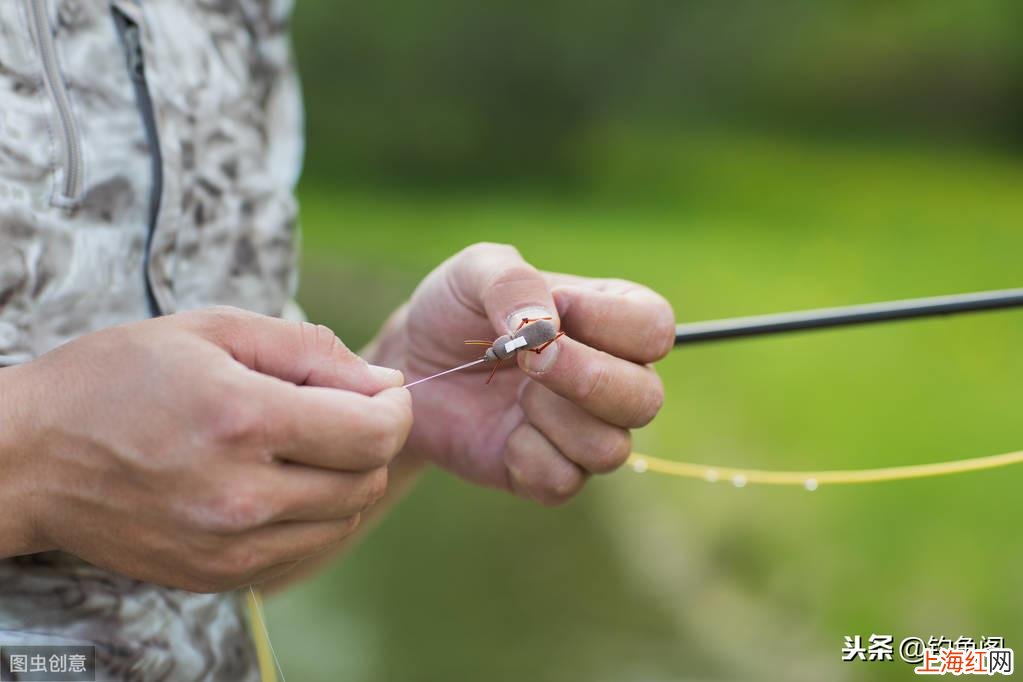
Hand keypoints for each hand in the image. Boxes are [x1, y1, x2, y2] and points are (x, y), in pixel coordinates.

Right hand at [0, 307, 411, 591]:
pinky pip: (305, 548)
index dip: (396, 408)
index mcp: (242, 419)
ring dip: (345, 478)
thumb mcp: (211, 330)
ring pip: (344, 518)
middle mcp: (241, 494)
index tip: (382, 392)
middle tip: (338, 410)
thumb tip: (382, 381)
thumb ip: (309, 350)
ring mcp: (229, 546)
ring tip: (301, 444)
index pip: (374, 433)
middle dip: (372, 439)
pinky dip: (312, 515)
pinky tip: (277, 482)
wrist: (29, 460)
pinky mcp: (217, 576)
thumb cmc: (116, 380)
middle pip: (367, 479)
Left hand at [370, 243, 673, 504]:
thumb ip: (515, 282)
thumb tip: (547, 326)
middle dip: (586, 379)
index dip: (609, 322)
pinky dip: (526, 456)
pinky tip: (501, 432)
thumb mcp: (476, 270)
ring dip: (554, 419)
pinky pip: (564, 480)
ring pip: (611, 448)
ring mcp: (584, 430)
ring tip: (515, 394)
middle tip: (528, 359)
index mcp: (612, 319)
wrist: (409, 364)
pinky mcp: (551, 472)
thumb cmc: (454, 310)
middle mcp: (613, 377)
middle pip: (646, 398)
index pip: (655, 328)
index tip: (556, 306)